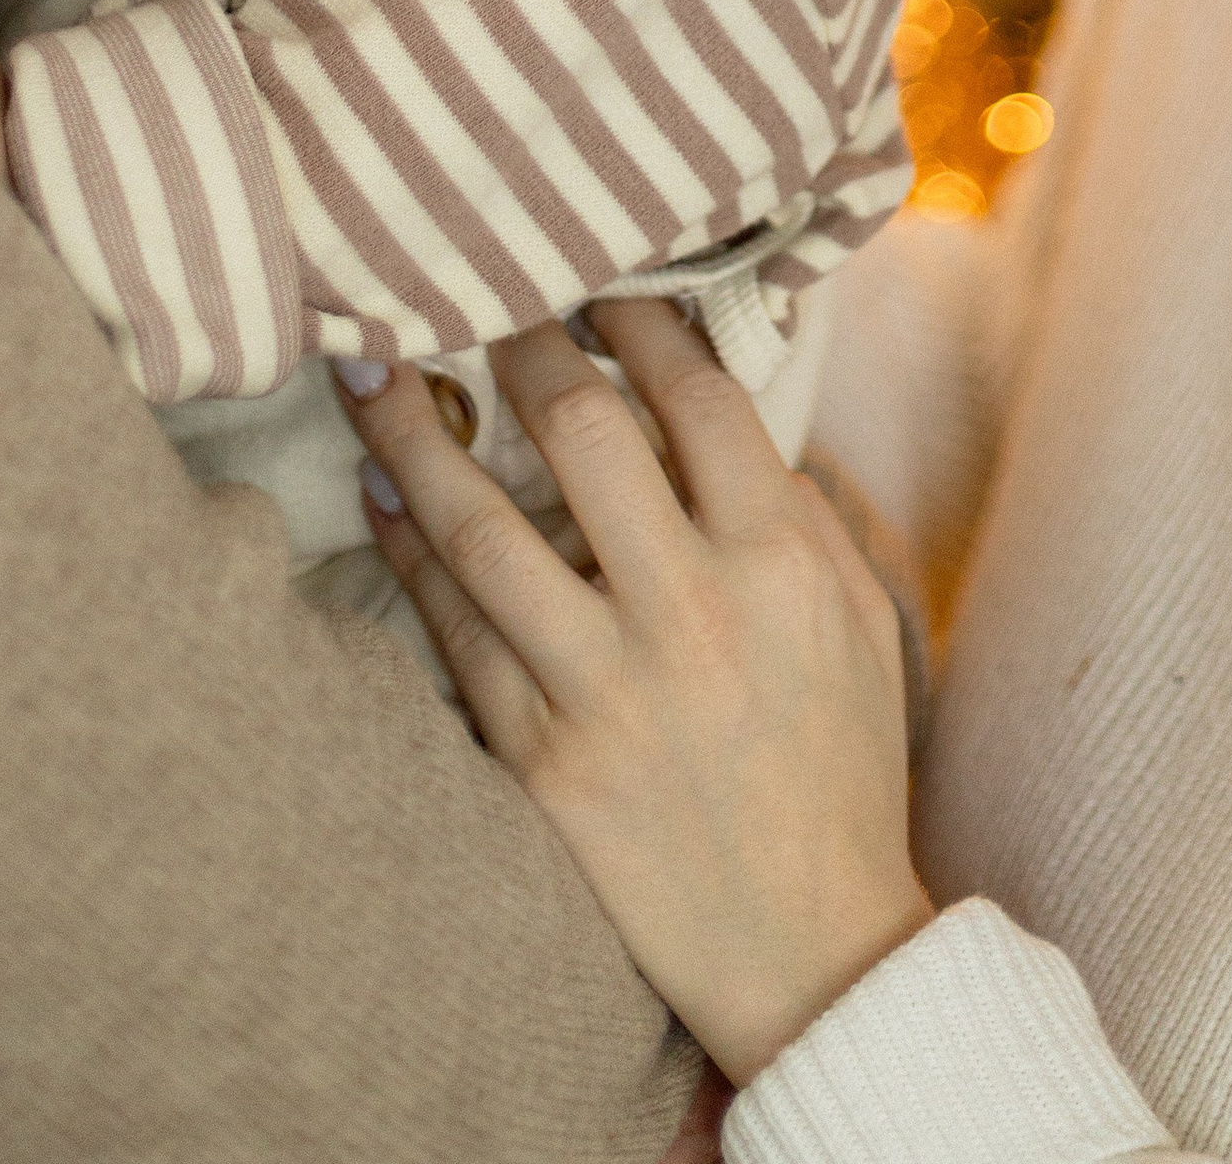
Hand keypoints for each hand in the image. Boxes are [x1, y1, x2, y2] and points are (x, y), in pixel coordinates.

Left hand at [337, 301, 933, 1091]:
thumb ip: (797, 510)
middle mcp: (690, 611)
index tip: (598, 277)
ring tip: (371, 364)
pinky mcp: (540, 762)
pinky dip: (407, 553)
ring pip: (481, 526)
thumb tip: (717, 404)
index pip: (698, 395)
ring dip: (413, 432)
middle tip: (475, 292)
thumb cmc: (839, 771)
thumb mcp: (860, 622)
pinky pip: (452, 634)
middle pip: (579, 432)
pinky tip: (377, 494)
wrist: (810, 954)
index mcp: (780, 562)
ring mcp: (605, 688)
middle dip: (517, 342)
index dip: (639, 317)